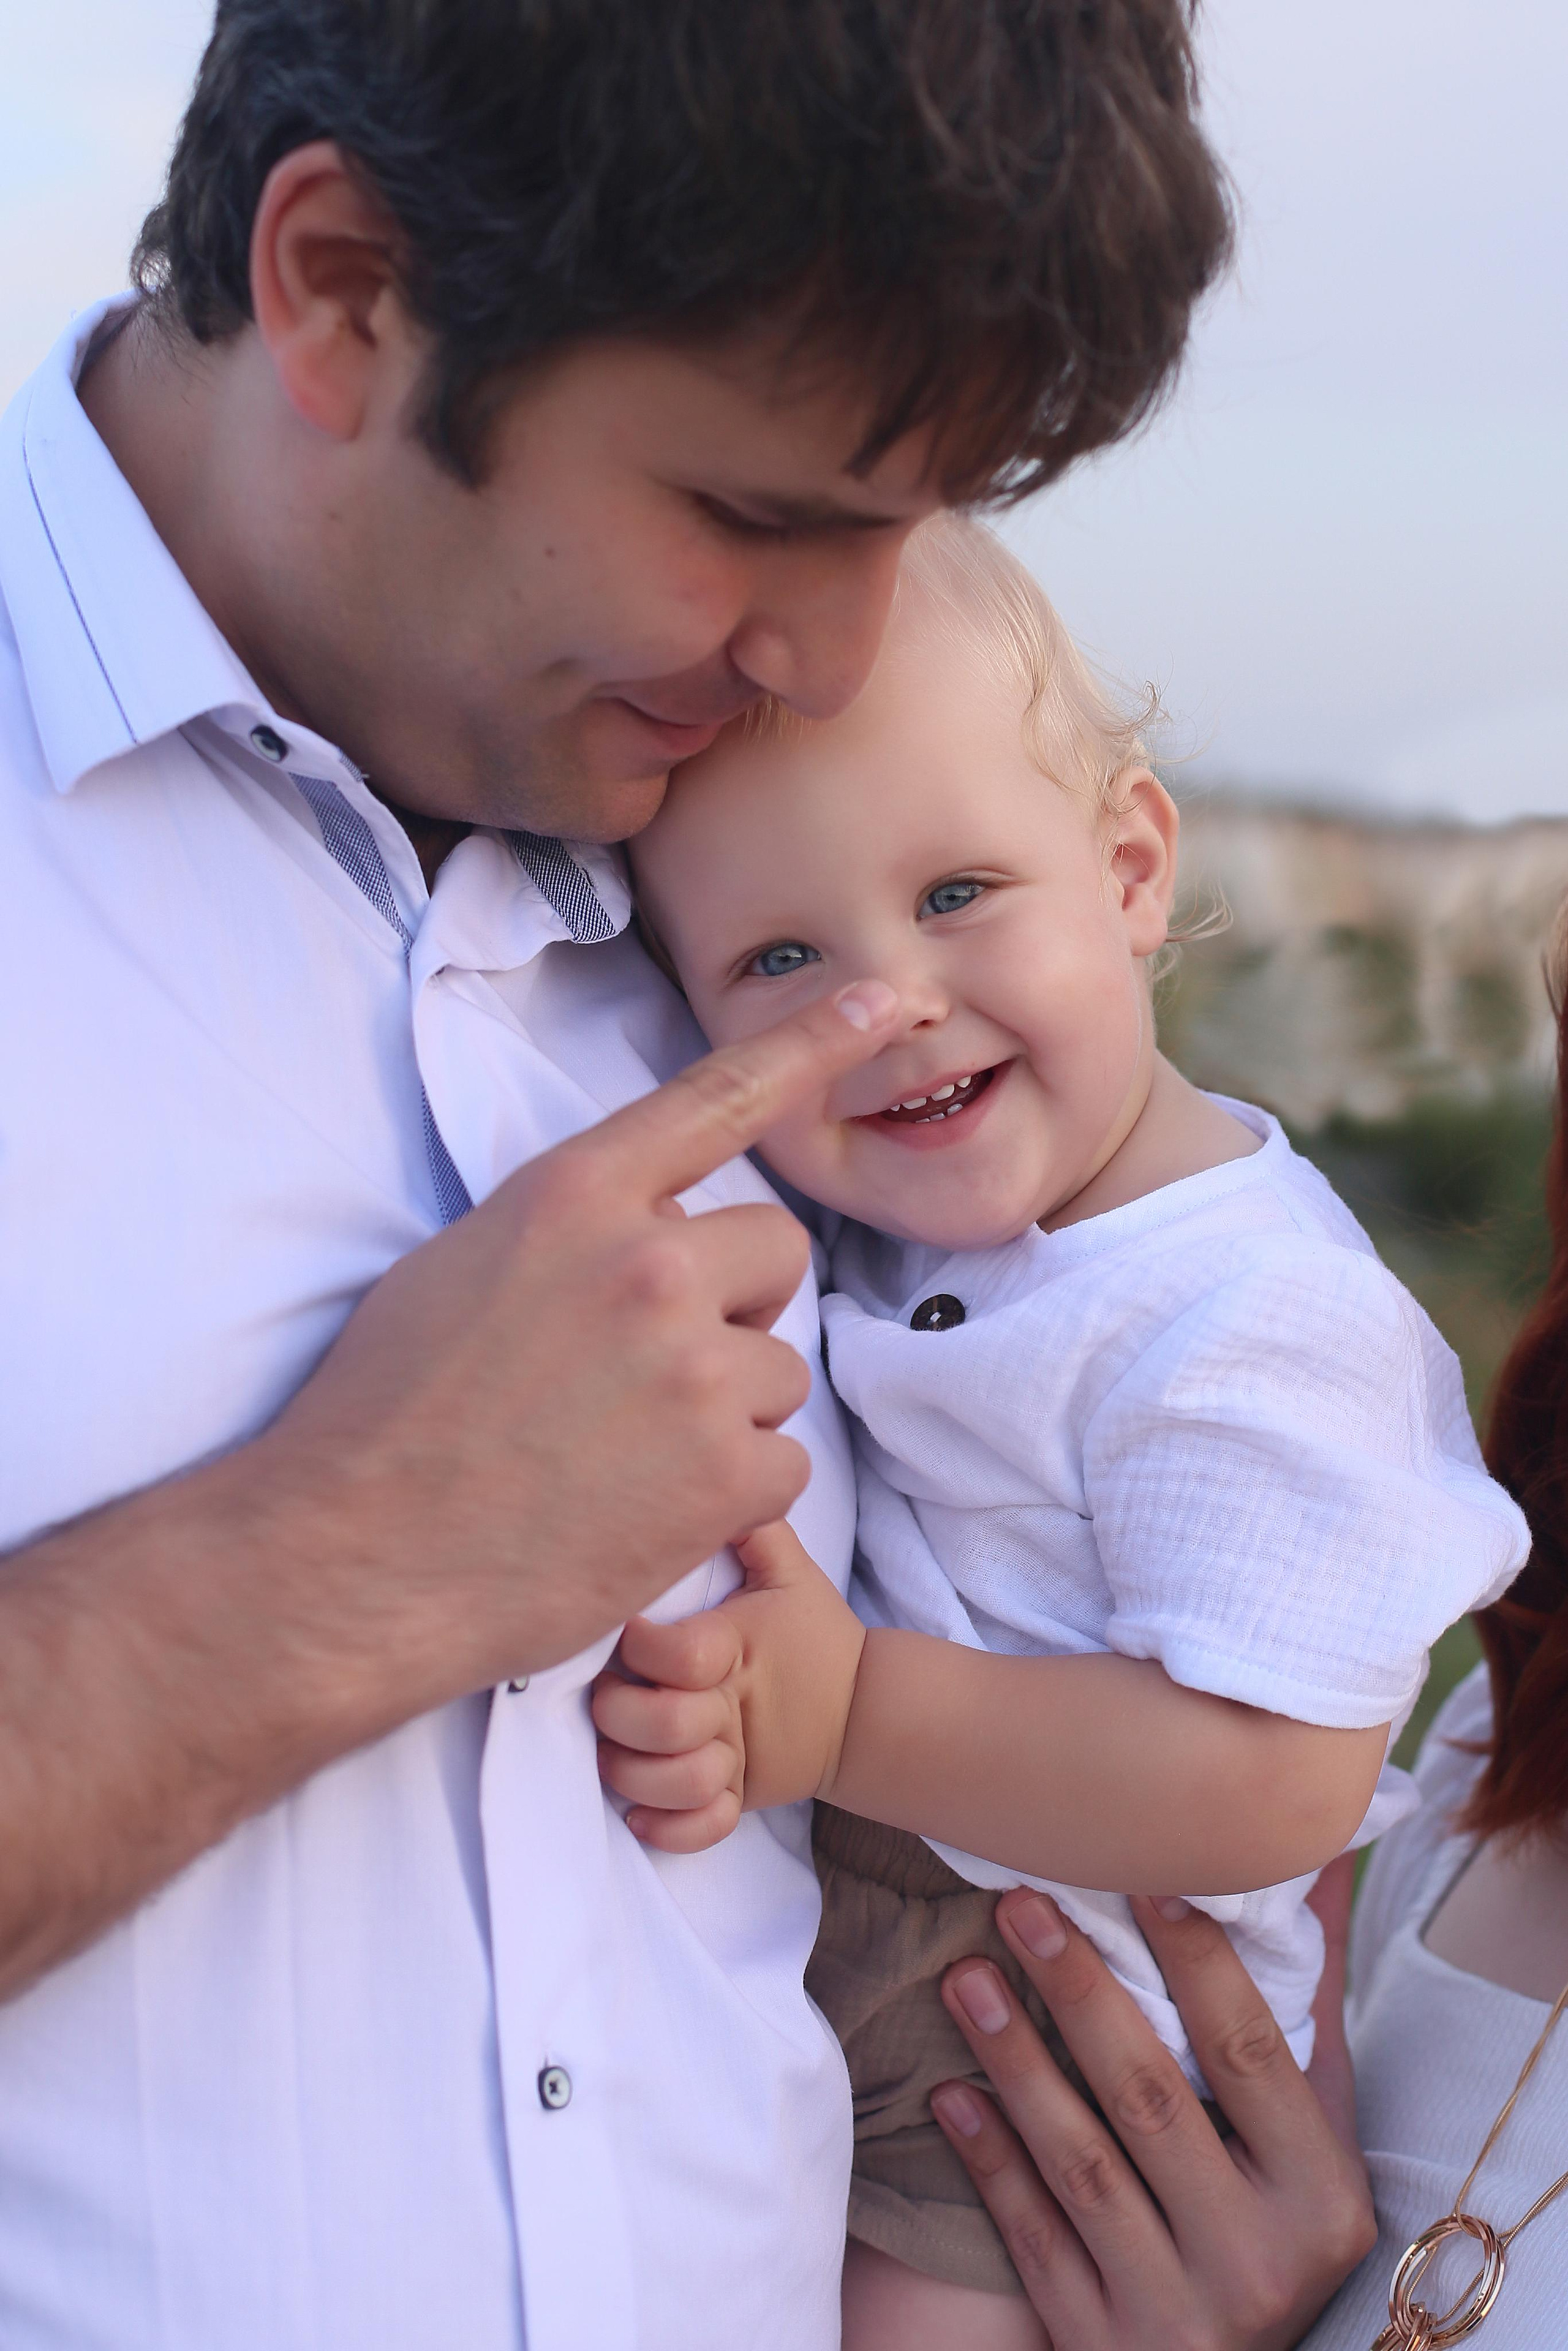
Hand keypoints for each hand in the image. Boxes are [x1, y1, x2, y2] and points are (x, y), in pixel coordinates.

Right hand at [261, 982, 898, 1711]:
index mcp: (574, 1197)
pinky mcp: (725, 1473)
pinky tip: (643, 1513)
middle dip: (734, 1303)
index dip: (813, 1041)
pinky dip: (729, 1497)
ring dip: (723, 1412)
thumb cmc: (386, 1417)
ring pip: (777, 1369)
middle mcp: (648, 1265)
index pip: (719, 1096)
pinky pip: (782, 1465)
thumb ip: (570, 1231)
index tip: (888, 1001)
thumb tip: (630, 1232)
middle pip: (776, 1251)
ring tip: (620, 1456)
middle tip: (647, 1369)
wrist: (354, 1559)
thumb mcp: (462, 1266)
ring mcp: (694, 1369)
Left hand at [591, 1520, 865, 1850]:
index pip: (678, 1655)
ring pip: (677, 1785)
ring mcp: (738, 1760)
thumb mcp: (790, 1570)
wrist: (862, 1707)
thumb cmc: (809, 1633)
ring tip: (615, 1751)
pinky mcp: (742, 1798)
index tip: (625, 1631)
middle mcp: (734, 1709)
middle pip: (666, 1726)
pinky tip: (639, 1813)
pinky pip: (703, 1829)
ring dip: (635, 1775)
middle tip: (607, 1693)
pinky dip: (668, 1829)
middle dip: (621, 1712)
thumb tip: (719, 1465)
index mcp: (739, 1650)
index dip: (640, 1646)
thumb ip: (753, 1526)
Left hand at [930, 1867, 1372, 2348]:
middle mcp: (1256, 2257)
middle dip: (1079, 1990)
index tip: (1138, 1876)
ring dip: (1016, 2061)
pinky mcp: (1102, 2344)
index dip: (1197, 1962)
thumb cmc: (1276, 2232)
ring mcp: (1177, 2310)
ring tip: (964, 1978)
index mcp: (1320, 2197)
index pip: (1250, 2053)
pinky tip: (949, 2092)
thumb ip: (1305, 2015)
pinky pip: (1034, 2239)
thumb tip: (1314, 1869)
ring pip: (1081, 2164)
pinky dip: (991, 2161)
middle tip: (1019, 1904)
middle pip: (1150, 2097)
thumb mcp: (1315, 2143)